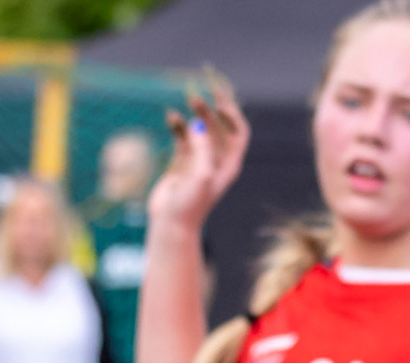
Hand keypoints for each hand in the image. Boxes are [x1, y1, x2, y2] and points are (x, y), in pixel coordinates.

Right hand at [149, 81, 248, 232]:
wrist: (171, 223)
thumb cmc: (191, 203)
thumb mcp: (202, 174)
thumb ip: (203, 147)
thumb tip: (196, 124)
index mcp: (230, 164)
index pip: (239, 132)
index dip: (233, 115)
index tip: (218, 104)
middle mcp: (217, 159)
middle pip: (220, 126)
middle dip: (212, 108)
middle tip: (201, 93)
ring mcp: (198, 159)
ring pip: (201, 127)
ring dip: (196, 112)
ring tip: (188, 98)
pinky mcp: (181, 161)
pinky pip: (182, 135)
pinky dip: (178, 124)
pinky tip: (171, 116)